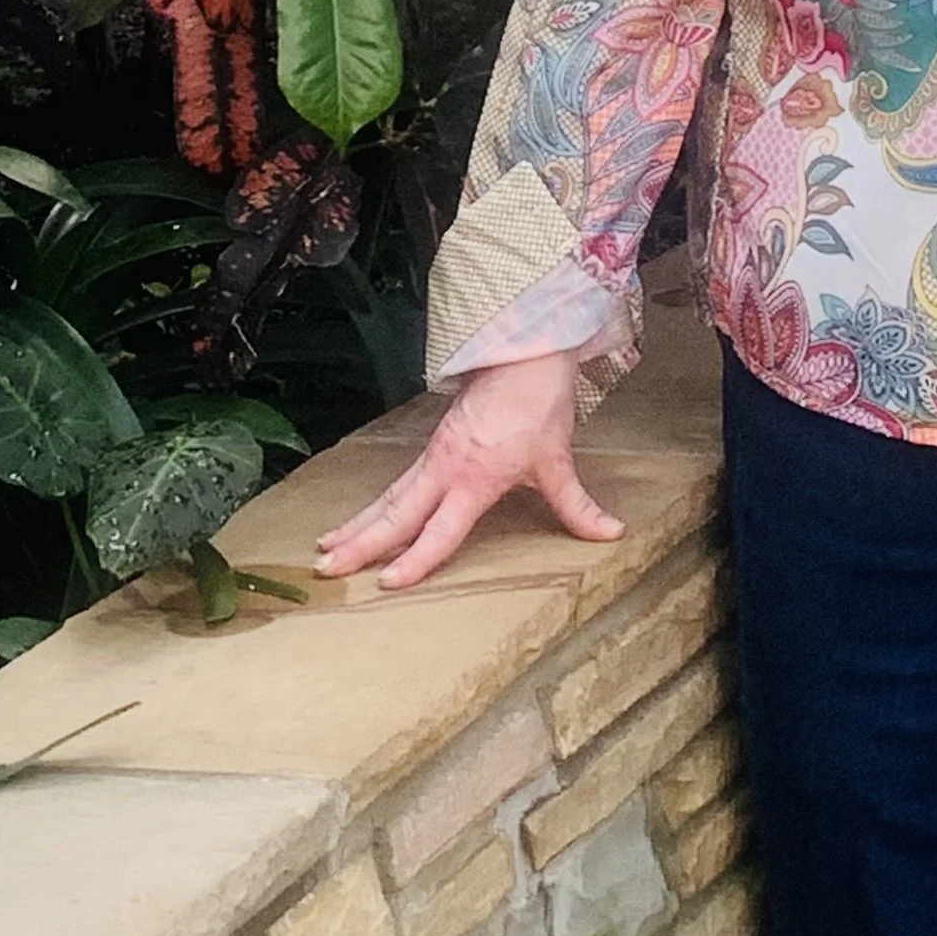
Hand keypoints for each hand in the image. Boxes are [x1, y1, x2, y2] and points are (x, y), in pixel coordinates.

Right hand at [312, 349, 623, 591]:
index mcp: (474, 479)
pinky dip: (375, 506)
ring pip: (389, 498)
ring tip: (325, 549)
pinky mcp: (434, 447)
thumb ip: (578, 505)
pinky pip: (398, 484)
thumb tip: (611, 533)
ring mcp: (435, 457)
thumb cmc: (538, 404)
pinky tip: (359, 520)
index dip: (417, 558)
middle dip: (361, 543)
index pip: (440, 529)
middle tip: (326, 570)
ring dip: (358, 525)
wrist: (524, 353)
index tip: (388, 583)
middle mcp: (445, 470)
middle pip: (396, 514)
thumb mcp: (558, 459)